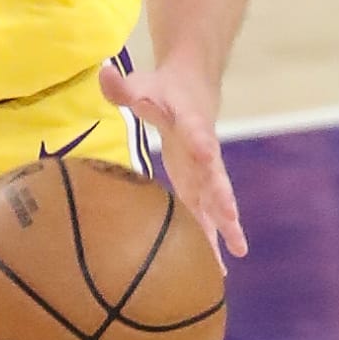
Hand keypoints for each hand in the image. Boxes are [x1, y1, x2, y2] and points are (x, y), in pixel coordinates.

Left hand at [99, 59, 247, 262]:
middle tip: (230, 217)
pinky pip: (209, 215)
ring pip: (218, 202)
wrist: (193, 90)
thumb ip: (123, 86)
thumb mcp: (142, 84)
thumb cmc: (163, 90)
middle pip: (215, 174)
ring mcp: (204, 172)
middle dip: (222, 196)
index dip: (199, 140)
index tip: (204, 153)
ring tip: (236, 254)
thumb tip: (102, 72)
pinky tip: (221, 268)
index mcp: (191, 122)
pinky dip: (216, 238)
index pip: (196, 130)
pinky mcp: (199, 186)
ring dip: (225, 227)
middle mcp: (204, 151)